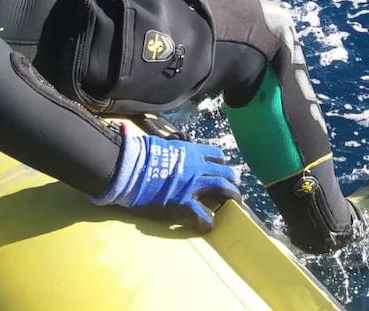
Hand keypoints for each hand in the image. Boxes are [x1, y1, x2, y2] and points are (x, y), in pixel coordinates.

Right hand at [92, 122, 240, 229]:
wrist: (133, 168)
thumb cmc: (143, 153)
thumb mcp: (163, 144)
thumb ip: (174, 149)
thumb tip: (172, 149)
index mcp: (191, 151)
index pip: (215, 155)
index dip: (220, 162)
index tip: (221, 166)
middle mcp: (197, 167)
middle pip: (224, 172)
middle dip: (232, 179)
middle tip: (234, 185)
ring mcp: (194, 185)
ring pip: (222, 188)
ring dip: (231, 195)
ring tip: (235, 202)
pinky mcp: (185, 202)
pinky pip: (203, 214)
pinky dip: (208, 220)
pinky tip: (210, 224)